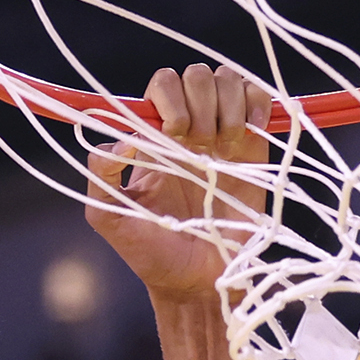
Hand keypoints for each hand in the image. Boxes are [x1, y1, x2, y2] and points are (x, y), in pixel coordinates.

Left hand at [88, 63, 272, 305]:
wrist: (198, 283)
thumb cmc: (151, 254)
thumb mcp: (107, 217)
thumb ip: (100, 173)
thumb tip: (120, 137)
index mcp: (154, 139)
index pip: (163, 86)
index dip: (169, 97)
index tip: (172, 133)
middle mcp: (190, 130)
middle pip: (198, 76)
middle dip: (199, 100)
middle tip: (198, 142)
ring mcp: (224, 137)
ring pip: (229, 81)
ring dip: (227, 104)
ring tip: (223, 145)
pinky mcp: (255, 149)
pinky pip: (260, 100)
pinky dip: (256, 105)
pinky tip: (245, 136)